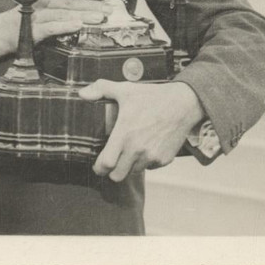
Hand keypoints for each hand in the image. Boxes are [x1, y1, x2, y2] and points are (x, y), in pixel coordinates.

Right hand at [0, 0, 112, 59]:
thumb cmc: (21, 21)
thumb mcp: (37, 7)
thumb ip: (57, 4)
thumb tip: (83, 5)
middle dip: (90, 0)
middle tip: (108, 5)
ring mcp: (36, 13)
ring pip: (63, 11)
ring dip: (83, 13)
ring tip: (99, 17)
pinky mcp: (32, 29)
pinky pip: (51, 26)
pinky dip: (65, 25)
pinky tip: (78, 26)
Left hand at [79, 80, 204, 181]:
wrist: (183, 104)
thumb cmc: (152, 97)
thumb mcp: (125, 90)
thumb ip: (101, 89)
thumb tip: (81, 94)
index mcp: (124, 134)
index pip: (106, 163)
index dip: (99, 167)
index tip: (97, 165)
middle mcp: (137, 149)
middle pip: (118, 175)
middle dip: (112, 171)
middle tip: (111, 162)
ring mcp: (152, 156)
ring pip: (133, 172)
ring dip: (129, 166)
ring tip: (128, 152)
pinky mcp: (164, 160)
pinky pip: (150, 168)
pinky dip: (145, 162)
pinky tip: (145, 148)